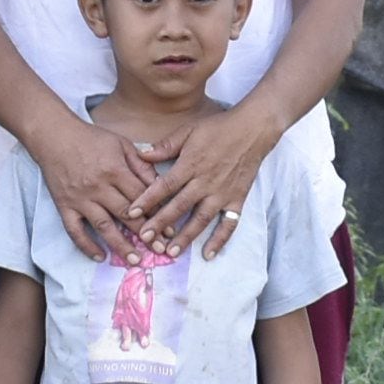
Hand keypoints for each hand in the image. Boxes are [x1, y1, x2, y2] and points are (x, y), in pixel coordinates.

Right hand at [30, 108, 166, 263]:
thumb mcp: (121, 144)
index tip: (170, 230)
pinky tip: (99, 257)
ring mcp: (80, 199)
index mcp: (115, 170)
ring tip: (134, 260)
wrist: (54, 136)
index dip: (157, 214)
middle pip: (126, 215)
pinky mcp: (64, 206)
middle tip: (160, 250)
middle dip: (145, 234)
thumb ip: (141, 165)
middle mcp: (98, 187)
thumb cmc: (90, 138)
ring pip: (103, 226)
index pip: (141, 197)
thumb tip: (160, 185)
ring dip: (120, 245)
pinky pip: (74, 230)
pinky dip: (86, 245)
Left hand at [128, 99, 282, 257]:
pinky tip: (208, 254)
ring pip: (201, 219)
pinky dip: (219, 240)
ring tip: (171, 252)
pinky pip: (229, 224)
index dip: (147, 199)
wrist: (252, 130)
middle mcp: (205, 182)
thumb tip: (141, 154)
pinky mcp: (237, 200)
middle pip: (179, 206)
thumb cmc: (218, 129)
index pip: (165, 186)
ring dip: (185, 237)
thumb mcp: (189, 130)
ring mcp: (222, 194)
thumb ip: (166, 145)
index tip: (131, 212)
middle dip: (160, 223)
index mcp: (190, 164)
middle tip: (144, 238)